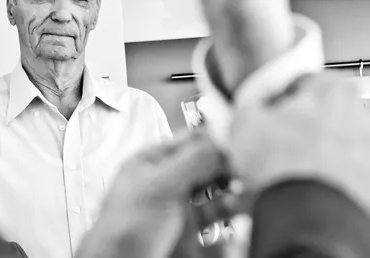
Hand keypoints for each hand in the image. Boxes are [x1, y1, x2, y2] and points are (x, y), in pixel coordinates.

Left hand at [77, 132, 237, 257]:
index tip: (239, 146)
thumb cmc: (123, 228)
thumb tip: (220, 141)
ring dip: (232, 189)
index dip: (216, 141)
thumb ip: (191, 161)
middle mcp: (168, 180)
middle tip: (246, 169)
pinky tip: (236, 210)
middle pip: (206, 163)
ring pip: (214, 189)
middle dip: (228, 165)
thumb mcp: (158, 186)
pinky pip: (215, 215)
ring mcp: (178, 205)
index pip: (191, 140)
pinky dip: (228, 211)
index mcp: (154, 162)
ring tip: (243, 192)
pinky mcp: (188, 229)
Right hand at [227, 74, 369, 220]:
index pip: (305, 83)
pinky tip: (323, 194)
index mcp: (331, 90)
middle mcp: (362, 115)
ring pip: (351, 148)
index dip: (284, 102)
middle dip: (313, 130)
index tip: (273, 116)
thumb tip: (252, 112)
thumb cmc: (284, 167)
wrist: (309, 215)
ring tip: (302, 178)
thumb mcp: (245, 124)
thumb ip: (254, 107)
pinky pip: (364, 180)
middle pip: (333, 115)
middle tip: (286, 150)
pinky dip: (347, 185)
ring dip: (332, 158)